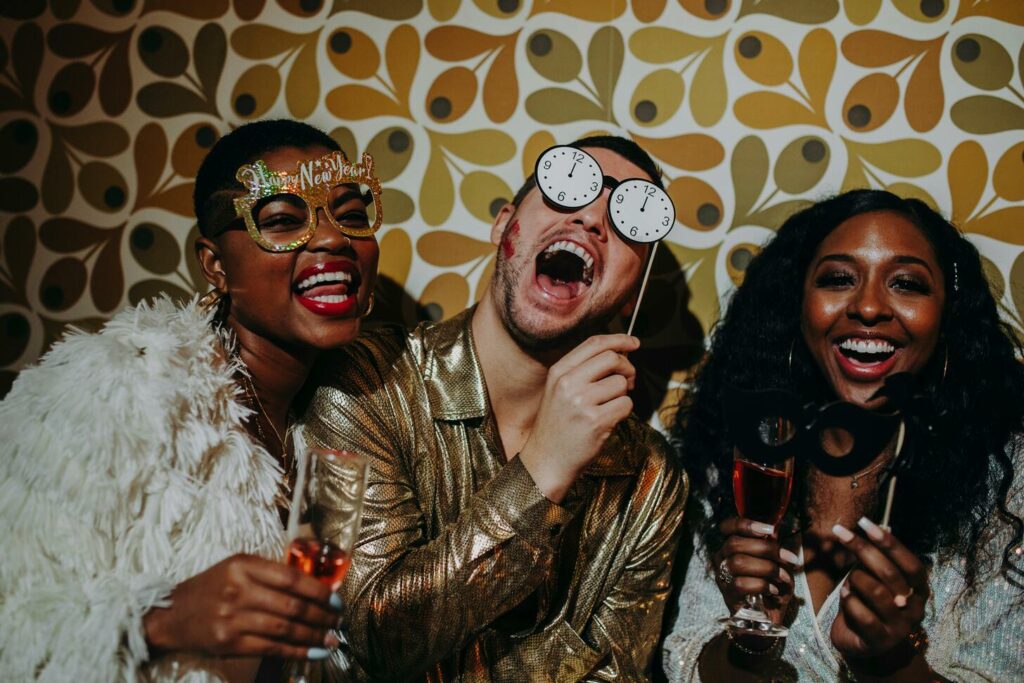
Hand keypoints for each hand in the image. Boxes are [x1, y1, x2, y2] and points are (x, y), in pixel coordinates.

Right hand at [143, 554, 341, 659]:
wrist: (170, 615)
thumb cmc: (210, 588)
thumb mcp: (236, 569)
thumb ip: (271, 574)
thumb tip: (317, 587)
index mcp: (243, 565)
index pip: (292, 578)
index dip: (319, 591)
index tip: (337, 600)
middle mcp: (238, 590)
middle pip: (291, 605)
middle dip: (321, 616)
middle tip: (338, 622)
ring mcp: (232, 617)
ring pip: (284, 628)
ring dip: (313, 636)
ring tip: (330, 640)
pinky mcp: (228, 642)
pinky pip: (270, 647)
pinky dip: (295, 651)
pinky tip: (312, 652)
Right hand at [519, 334, 638, 501]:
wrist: (546, 461)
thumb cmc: (557, 426)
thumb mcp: (559, 391)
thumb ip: (583, 370)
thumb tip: (619, 354)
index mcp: (559, 371)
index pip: (594, 343)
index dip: (619, 339)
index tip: (633, 342)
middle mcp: (568, 383)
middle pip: (612, 358)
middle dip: (628, 368)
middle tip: (628, 381)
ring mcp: (581, 402)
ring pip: (621, 383)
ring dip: (622, 395)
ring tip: (608, 408)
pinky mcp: (596, 421)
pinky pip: (626, 405)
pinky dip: (624, 412)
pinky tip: (609, 420)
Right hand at [713, 517, 799, 624]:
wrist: (768, 621)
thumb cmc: (773, 588)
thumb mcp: (778, 564)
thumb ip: (774, 548)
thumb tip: (775, 531)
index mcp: (732, 547)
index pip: (727, 527)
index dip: (745, 524)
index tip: (769, 529)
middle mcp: (721, 559)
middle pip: (734, 543)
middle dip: (765, 548)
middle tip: (788, 558)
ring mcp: (722, 577)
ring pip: (738, 562)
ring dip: (767, 568)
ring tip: (782, 577)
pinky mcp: (727, 595)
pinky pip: (741, 584)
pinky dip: (763, 585)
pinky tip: (773, 590)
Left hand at [830, 518, 928, 661]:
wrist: (865, 644)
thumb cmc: (870, 604)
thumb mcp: (875, 579)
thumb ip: (878, 559)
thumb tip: (879, 526)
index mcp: (919, 589)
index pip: (910, 563)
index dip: (889, 543)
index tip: (865, 523)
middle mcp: (915, 608)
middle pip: (890, 574)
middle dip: (862, 549)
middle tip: (840, 533)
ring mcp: (900, 626)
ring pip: (875, 592)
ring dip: (854, 580)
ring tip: (848, 584)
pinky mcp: (881, 640)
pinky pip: (863, 614)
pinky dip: (849, 601)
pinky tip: (846, 597)